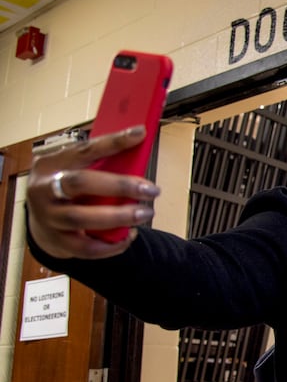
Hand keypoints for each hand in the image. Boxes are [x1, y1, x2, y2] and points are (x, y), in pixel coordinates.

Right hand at [26, 126, 160, 258]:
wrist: (41, 223)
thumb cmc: (66, 190)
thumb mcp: (75, 169)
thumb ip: (100, 164)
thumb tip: (137, 148)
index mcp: (52, 164)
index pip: (84, 149)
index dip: (113, 141)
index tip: (140, 134)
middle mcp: (45, 189)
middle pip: (80, 183)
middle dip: (120, 186)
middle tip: (150, 190)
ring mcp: (48, 217)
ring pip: (81, 218)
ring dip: (119, 217)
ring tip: (144, 213)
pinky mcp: (57, 242)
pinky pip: (86, 247)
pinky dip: (111, 244)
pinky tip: (129, 235)